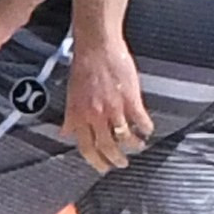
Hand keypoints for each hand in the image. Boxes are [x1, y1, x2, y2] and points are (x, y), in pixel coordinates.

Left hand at [61, 39, 153, 172]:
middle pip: (107, 147)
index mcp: (79, 115)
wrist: (97, 46)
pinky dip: (145, 128)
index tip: (102, 167)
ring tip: (138, 147)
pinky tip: (148, 130)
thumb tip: (65, 133)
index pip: (86, 147)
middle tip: (122, 163)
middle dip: (116, 160)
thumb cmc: (83, 66)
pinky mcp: (131, 99)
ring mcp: (114, 108)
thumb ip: (70, 117)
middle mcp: (95, 115)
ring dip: (133, 146)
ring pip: (125, 138)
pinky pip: (141, 121)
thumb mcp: (71, 94)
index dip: (95, 161)